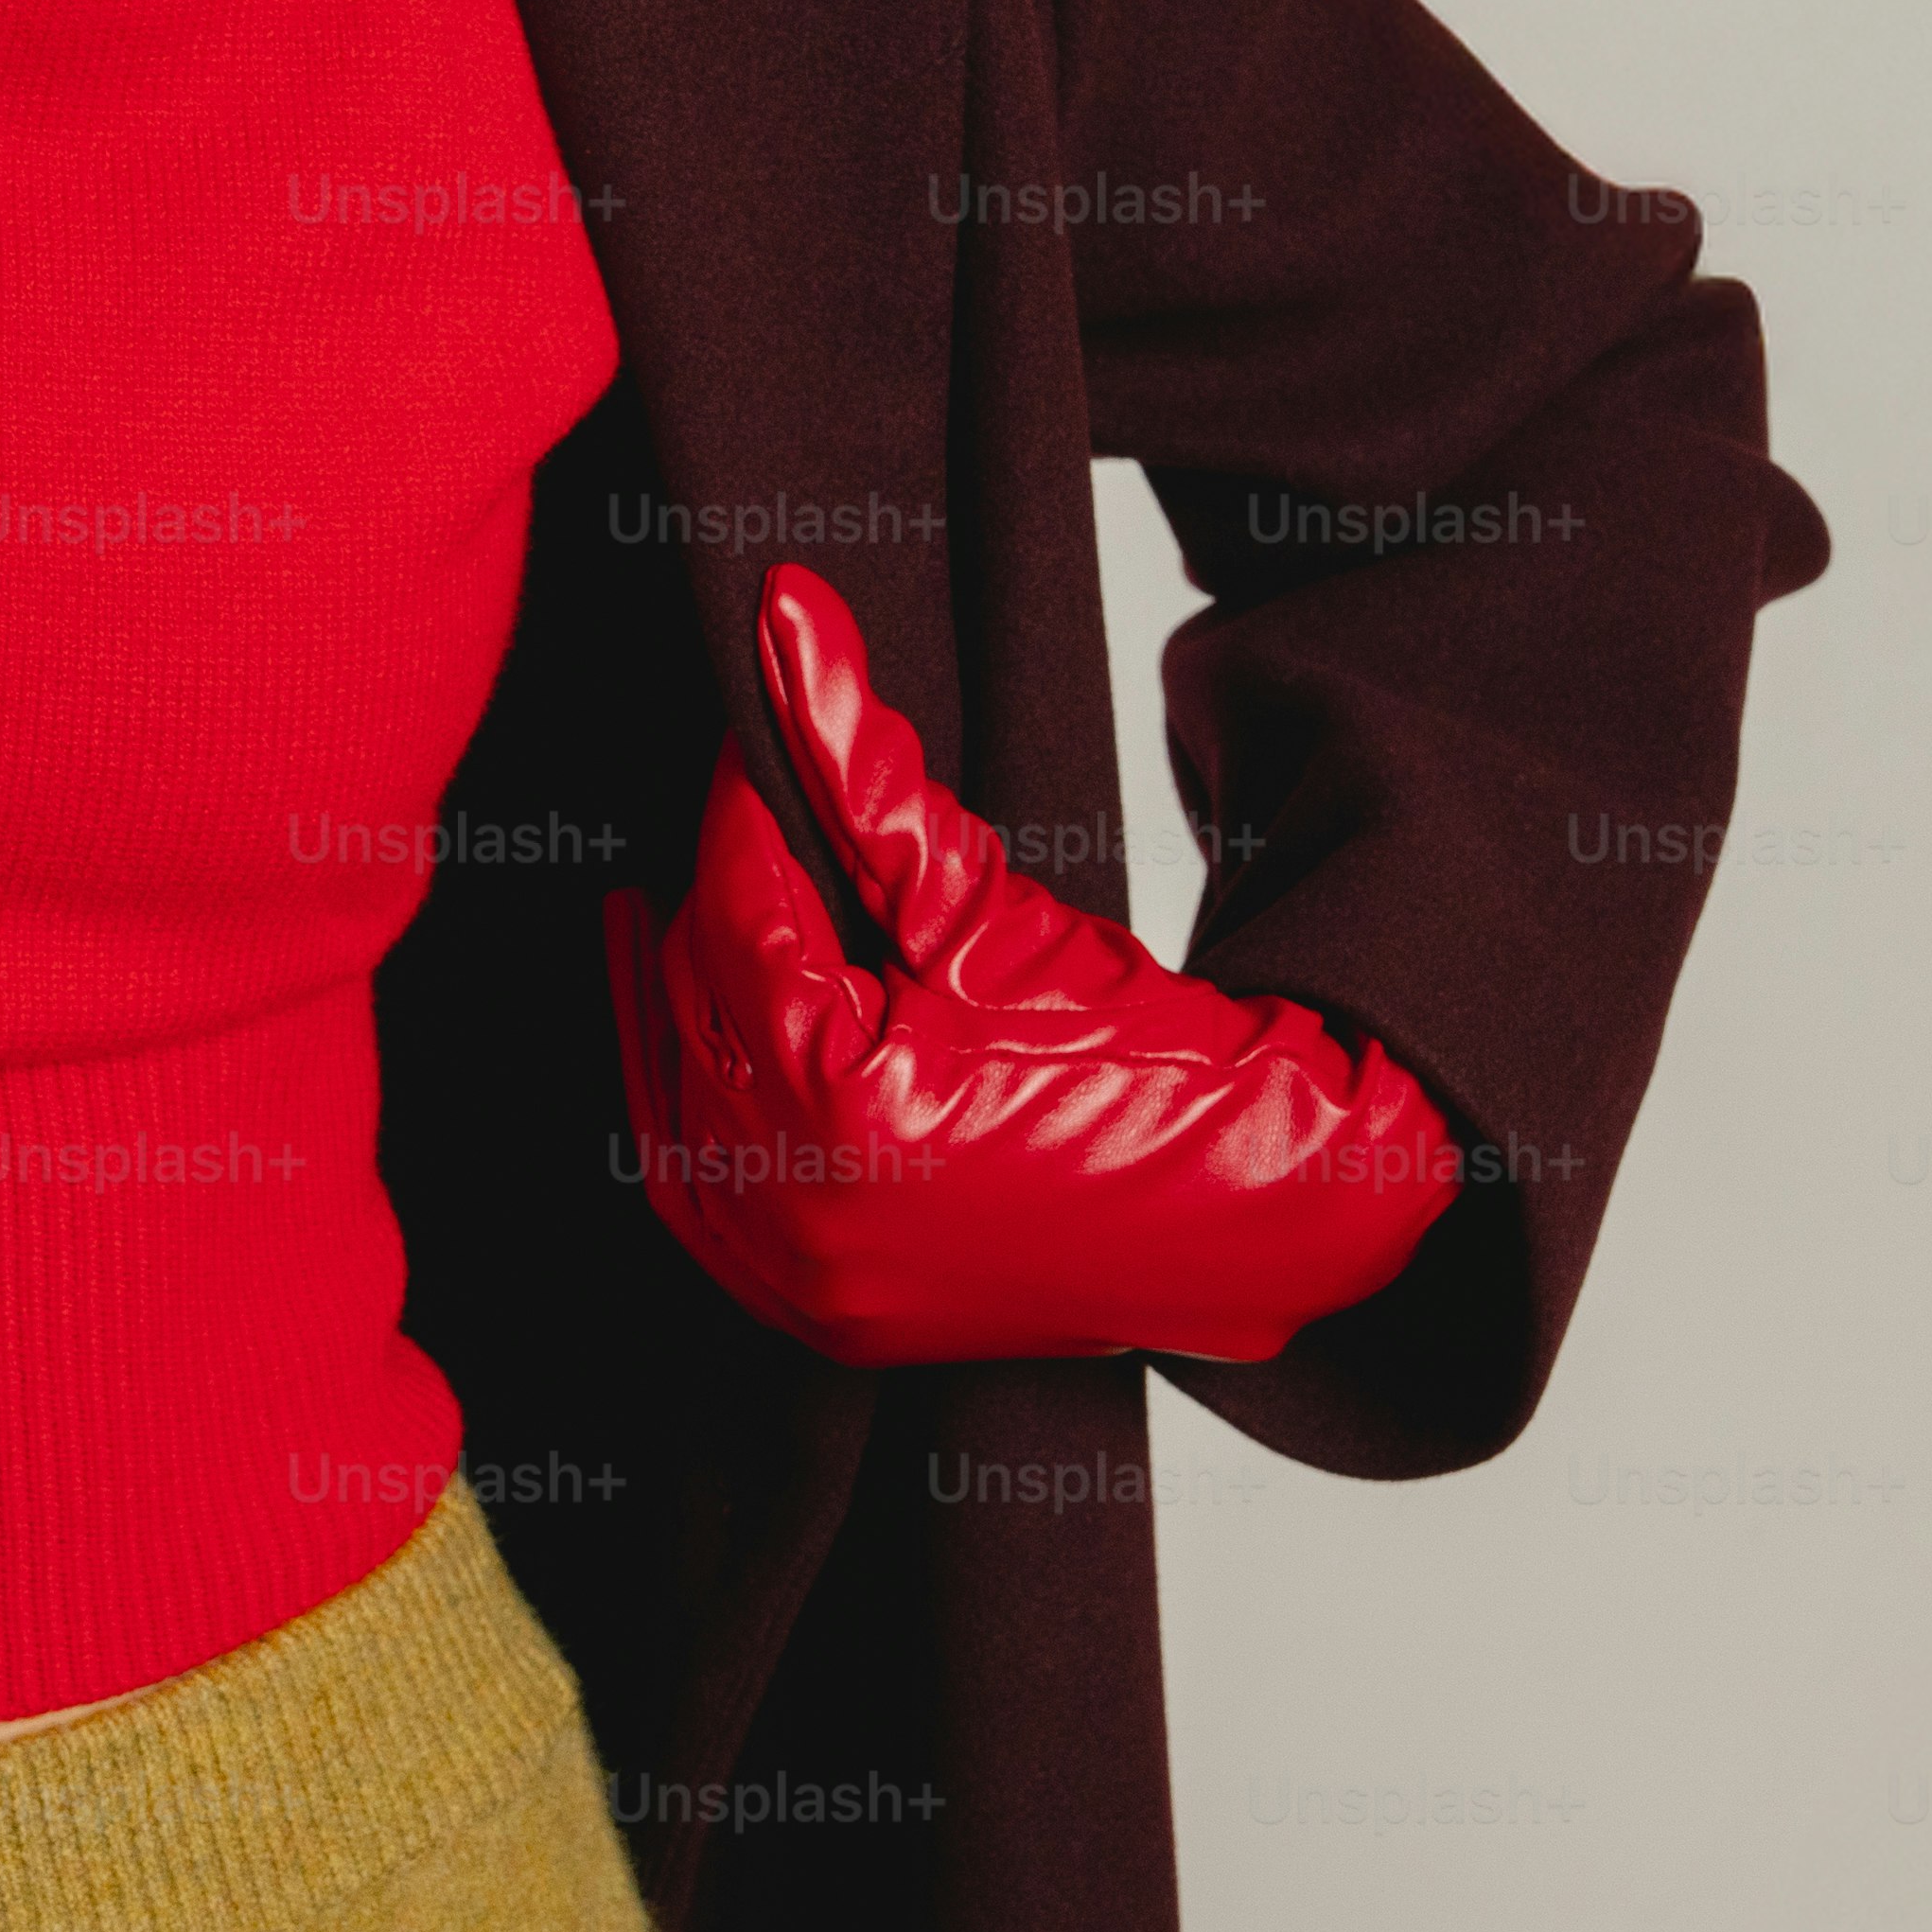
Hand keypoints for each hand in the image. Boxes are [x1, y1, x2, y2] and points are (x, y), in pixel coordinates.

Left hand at [600, 562, 1457, 1365]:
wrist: (1255, 1209)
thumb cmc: (1150, 1063)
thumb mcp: (994, 906)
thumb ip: (868, 767)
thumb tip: (790, 618)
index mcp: (836, 1110)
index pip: (738, 915)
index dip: (741, 808)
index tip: (753, 734)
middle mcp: (796, 1213)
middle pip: (698, 1000)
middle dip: (722, 895)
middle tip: (752, 805)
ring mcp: (801, 1279)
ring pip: (676, 1098)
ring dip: (684, 996)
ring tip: (697, 899)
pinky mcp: (818, 1313)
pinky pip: (699, 1199)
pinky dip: (690, 1107)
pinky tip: (687, 1029)